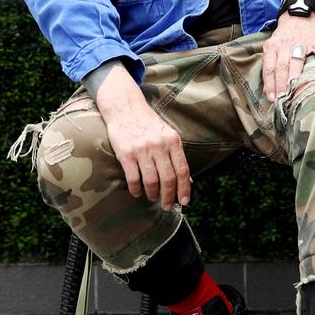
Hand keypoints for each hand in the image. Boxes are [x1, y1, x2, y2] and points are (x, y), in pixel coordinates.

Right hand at [94, 65, 190, 210]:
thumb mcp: (168, 135)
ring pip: (152, 181)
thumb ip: (177, 156)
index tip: (185, 202)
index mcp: (172, 141)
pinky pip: (133, 178)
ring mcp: (142, 149)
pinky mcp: (126, 153)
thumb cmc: (148, 124)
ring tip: (152, 198)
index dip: (185, 189)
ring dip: (153, 194)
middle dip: (169, 197)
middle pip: (168, 179)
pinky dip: (136, 189)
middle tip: (167, 206)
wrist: (125, 108)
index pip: (182, 170)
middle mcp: (159, 145)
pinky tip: (137, 192)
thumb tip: (189, 181)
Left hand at [262, 12, 314, 100]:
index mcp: (271, 47)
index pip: (269, 68)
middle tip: (283, 98)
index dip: (270, 84)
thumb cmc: (284, 38)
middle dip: (281, 83)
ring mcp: (300, 41)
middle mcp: (284, 44)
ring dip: (295, 74)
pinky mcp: (314, 39)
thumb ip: (270, 67)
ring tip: (296, 88)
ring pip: (296, 59)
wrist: (298, 16)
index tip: (272, 98)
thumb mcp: (273, 49)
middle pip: (281, 66)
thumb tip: (267, 91)